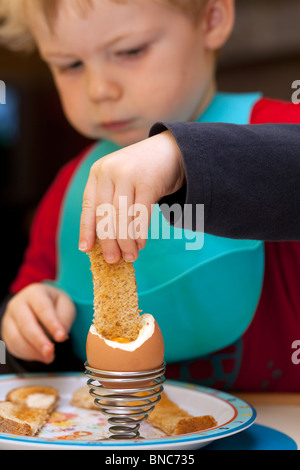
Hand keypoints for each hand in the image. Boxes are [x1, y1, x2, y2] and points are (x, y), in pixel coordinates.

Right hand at [1, 283, 75, 363]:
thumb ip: (65, 319)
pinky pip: (12, 346)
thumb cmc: (55, 305)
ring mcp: (8, 318)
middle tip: (51, 352)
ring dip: (32, 351)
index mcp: (34, 292)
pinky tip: (40, 356)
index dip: (52, 324)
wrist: (40, 305)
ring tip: (49, 357)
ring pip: (15, 337)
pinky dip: (27, 355)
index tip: (61, 337)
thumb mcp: (65, 306)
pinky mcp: (6, 333)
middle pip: (25, 323)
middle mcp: (17, 304)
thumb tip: (61, 336)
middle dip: (39, 341)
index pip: (42, 308)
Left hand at [79, 131, 185, 262]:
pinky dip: (140, 232)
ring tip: (130, 256)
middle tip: (112, 260)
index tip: (86, 250)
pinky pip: (140, 213)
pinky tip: (141, 244)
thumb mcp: (119, 180)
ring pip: (122, 217)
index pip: (89, 206)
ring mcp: (128, 174)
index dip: (87, 230)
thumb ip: (110, 201)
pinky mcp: (147, 181)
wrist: (171, 149)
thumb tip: (104, 240)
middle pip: (105, 214)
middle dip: (108, 241)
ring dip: (126, 241)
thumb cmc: (142, 172)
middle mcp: (109, 171)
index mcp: (98, 172)